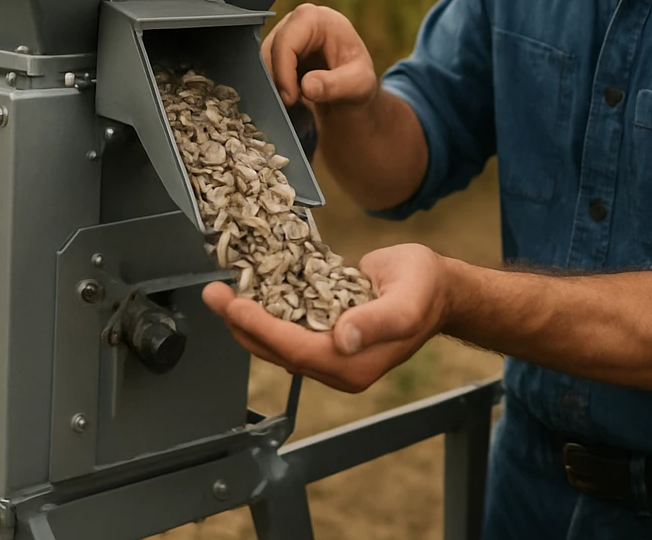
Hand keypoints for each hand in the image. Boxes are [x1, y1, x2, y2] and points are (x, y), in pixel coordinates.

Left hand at [202, 243, 449, 392]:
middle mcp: (337, 365)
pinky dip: (264, 310)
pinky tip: (248, 291)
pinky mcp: (325, 334)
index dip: (261, 328)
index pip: (295, 351)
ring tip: (221, 293)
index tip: (234, 305)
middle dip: (240, 323)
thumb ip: (377, 321)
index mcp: (354, 364)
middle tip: (213, 294)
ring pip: (276, 342)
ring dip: (245, 318)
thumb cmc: (425, 289)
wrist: (438, 287)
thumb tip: (343, 338)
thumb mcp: (407, 301)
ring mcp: (330, 351)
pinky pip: (287, 327)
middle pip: (276, 351)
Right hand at [260, 4, 376, 109]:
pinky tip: (288, 100)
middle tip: (289, 106)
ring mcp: (285, 35)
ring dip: (273, 85)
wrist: (353, 88)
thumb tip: (307, 86)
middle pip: (270, 50)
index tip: (290, 98)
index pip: (286, 40)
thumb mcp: (358, 84)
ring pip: (263, 61)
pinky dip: (272, 86)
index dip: (283, 70)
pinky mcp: (278, 51)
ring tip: (292, 105)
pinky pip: (264, 69)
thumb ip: (336, 85)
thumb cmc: (358, 80)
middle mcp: (296, 21)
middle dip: (277, 80)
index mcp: (317, 18)